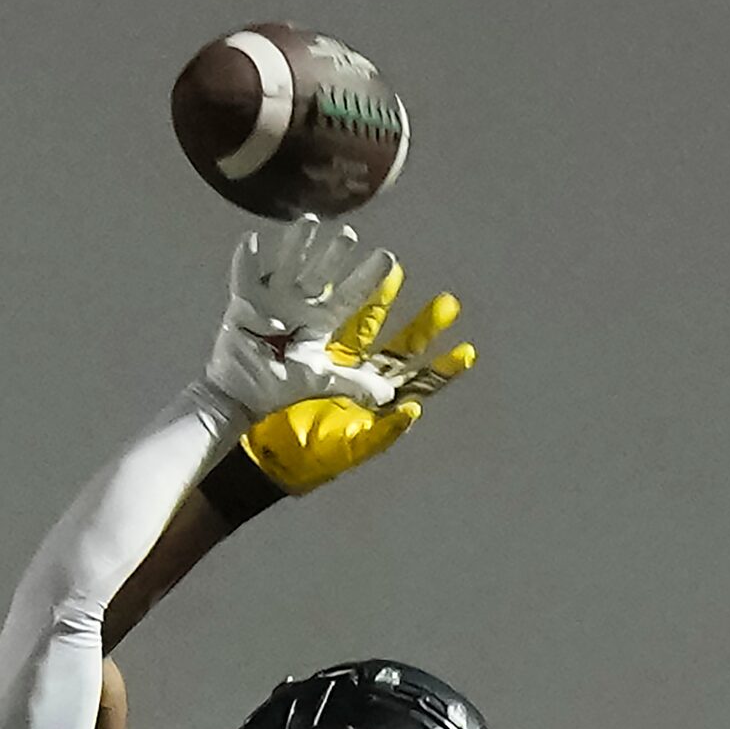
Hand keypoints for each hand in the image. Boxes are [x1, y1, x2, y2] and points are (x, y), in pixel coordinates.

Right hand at [207, 217, 399, 419]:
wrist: (240, 395)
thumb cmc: (278, 385)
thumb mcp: (321, 381)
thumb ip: (353, 383)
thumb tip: (388, 396)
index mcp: (320, 321)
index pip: (349, 296)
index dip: (367, 277)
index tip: (387, 257)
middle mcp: (299, 304)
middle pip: (320, 274)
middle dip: (333, 255)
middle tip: (348, 235)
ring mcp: (271, 300)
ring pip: (288, 265)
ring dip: (297, 245)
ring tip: (309, 222)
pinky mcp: (244, 303)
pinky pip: (245, 277)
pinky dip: (246, 260)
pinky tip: (251, 240)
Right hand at [241, 266, 475, 493]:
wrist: (262, 452)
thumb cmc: (307, 458)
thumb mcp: (348, 449)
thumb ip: (382, 433)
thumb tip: (414, 410)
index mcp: (376, 405)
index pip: (418, 383)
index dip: (443, 368)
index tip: (468, 350)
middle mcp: (362, 380)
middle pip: (400, 347)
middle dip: (423, 325)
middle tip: (448, 302)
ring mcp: (336, 363)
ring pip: (366, 323)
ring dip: (381, 299)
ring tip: (395, 270)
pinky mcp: (308, 352)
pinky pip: (328, 318)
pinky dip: (338, 297)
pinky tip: (348, 277)